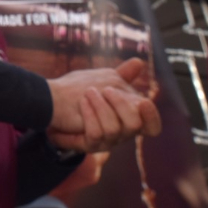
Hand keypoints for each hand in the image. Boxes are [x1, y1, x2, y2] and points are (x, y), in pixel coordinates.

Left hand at [46, 58, 161, 152]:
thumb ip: (123, 74)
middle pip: (135, 125)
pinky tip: (82, 102)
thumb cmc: (83, 91)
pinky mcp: (89, 145)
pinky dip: (89, 114)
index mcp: (130, 118)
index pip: (152, 127)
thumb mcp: (104, 79)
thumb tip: (139, 62)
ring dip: (101, 106)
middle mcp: (122, 133)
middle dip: (121, 103)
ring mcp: (106, 141)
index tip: (144, 102)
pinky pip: (95, 133)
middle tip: (107, 89)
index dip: (152, 117)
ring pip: (113, 129)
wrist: (55, 104)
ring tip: (89, 92)